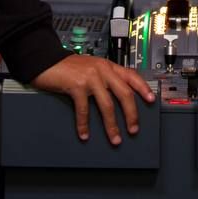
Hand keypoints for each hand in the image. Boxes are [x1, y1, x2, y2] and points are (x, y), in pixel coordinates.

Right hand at [31, 55, 155, 145]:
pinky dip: (84, 125)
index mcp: (107, 65)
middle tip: (133, 129)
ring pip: (107, 105)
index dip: (143, 88)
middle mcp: (102, 69)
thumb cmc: (68, 67)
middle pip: (124, 93)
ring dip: (112, 125)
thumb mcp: (90, 68)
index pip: (131, 75)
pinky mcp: (77, 86)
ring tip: (114, 138)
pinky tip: (84, 134)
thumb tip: (116, 98)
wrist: (46, 60)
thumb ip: (103, 78)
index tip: (151, 100)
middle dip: (131, 114)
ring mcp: (90, 77)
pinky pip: (84, 110)